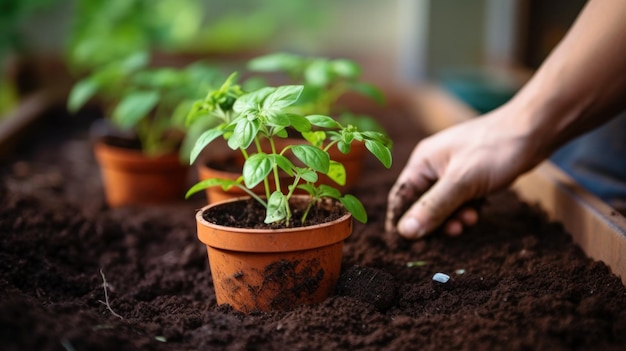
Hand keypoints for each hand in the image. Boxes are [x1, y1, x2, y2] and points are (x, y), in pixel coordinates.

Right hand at [386, 108, 540, 239]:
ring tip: (470, 219)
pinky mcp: (470, 176)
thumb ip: (433, 207)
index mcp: (422, 162)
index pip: (401, 198)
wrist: (533, 131)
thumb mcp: (462, 182)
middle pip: (422, 204)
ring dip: (454, 217)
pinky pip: (460, 200)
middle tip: (454, 231)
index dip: (402, 221)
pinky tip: (478, 211)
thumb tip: (405, 232)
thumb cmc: (494, 150)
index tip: (409, 245)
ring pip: (443, 205)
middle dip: (436, 221)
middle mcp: (433, 166)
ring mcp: (452, 171)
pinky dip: (466, 209)